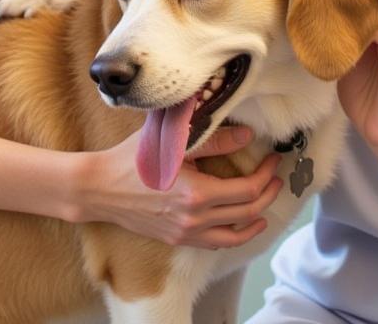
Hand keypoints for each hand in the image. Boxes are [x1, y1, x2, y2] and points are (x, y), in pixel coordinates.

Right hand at [80, 127, 282, 248]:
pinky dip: (236, 234)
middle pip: (247, 212)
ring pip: (235, 233)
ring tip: (267, 201)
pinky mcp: (178, 239)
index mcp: (195, 194)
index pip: (246, 190)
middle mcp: (194, 219)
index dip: (266, 175)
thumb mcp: (172, 141)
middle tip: (276, 176)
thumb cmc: (132, 158)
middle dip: (268, 193)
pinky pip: (216, 243)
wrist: (100, 188)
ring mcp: (186, 233)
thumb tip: (246, 135)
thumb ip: (213, 139)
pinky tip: (242, 223)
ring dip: (257, 217)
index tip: (273, 160)